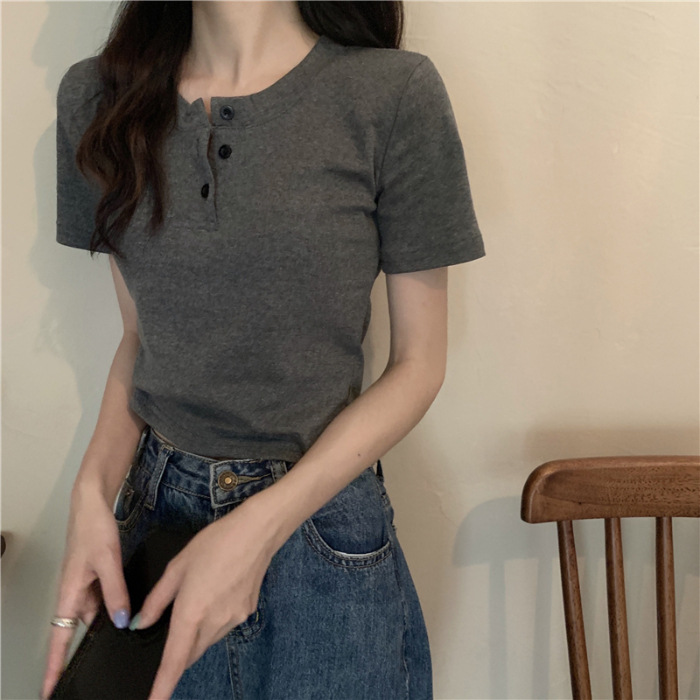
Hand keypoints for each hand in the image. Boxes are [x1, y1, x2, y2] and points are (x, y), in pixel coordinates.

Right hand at [41, 488, 131, 699]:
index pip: (58, 639)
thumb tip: (122, 621)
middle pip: (77, 629)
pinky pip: (101, 598)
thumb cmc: (92, 529)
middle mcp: (73, 593)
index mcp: (68, 594)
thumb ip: (116, 593)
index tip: (49, 690)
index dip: (55, 665)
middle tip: (99, 665)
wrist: (92, 504)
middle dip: (84, 646)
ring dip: (104, 620)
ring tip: (121, 629)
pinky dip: (112, 604)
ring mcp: (83, 584)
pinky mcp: (93, 576)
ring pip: (94, 612)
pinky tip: (126, 607)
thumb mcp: (109, 562)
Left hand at [134, 500, 275, 699]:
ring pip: (207, 641)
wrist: (257, 532)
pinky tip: (216, 592)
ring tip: (198, 599)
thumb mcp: (177, 566)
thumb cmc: (214, 543)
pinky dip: (213, 621)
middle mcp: (214, 623)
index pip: (174, 661)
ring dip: (196, 634)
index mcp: (192, 612)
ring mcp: (234, 620)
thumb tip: (141, 624)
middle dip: (178, 653)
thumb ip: (157, 600)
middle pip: (191, 654)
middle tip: (171, 629)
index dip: (162, 687)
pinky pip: (223, 627)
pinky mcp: (247, 612)